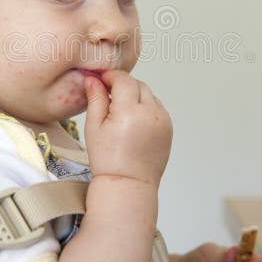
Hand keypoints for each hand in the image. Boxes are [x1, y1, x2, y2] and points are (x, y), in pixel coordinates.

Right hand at [83, 70, 171, 185]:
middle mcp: (151, 113)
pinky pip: (157, 108)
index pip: (124, 80)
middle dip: (124, 85)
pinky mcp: (168, 127)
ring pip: (149, 95)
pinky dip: (146, 107)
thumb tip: (92, 79)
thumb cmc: (108, 160)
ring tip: (122, 112)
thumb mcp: (94, 127)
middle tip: (109, 95)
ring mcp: (163, 120)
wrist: (128, 184)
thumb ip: (96, 99)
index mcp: (130, 112)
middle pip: (138, 84)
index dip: (111, 76)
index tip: (102, 80)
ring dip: (136, 96)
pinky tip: (134, 121)